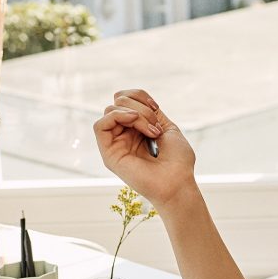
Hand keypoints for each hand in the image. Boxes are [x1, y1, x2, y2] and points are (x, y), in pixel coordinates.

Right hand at [94, 88, 198, 213]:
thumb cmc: (177, 161)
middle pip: (118, 101)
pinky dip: (117, 116)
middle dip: (140, 106)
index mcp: (137, 129)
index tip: (156, 107)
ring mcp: (115, 144)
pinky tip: (133, 120)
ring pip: (110, 110)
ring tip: (151, 130)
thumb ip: (149, 112)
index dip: (139, 96)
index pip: (125, 99)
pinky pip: (100, 126)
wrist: (177, 182)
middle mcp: (124, 135)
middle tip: (156, 126)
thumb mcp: (166, 127)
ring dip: (134, 113)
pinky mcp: (108, 154)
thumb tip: (132, 101)